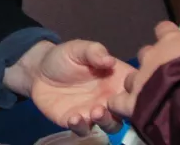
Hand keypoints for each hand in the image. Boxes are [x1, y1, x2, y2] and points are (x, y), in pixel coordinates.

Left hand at [12, 40, 134, 135]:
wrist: (39, 71)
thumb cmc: (64, 58)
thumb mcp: (78, 48)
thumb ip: (94, 52)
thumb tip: (110, 60)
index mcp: (116, 79)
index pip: (136, 88)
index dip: (140, 90)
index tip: (137, 90)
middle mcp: (109, 98)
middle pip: (127, 111)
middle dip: (123, 111)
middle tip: (110, 103)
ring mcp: (94, 112)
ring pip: (110, 125)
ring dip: (105, 121)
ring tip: (94, 112)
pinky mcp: (77, 122)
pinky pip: (83, 130)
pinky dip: (81, 127)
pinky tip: (74, 118)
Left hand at [108, 3, 179, 119]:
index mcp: (172, 42)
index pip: (164, 30)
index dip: (167, 37)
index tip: (173, 44)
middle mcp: (152, 56)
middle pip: (146, 54)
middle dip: (153, 64)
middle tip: (167, 76)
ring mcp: (141, 79)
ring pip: (132, 78)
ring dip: (140, 85)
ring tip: (153, 98)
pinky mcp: (133, 102)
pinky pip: (119, 101)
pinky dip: (122, 105)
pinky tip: (130, 110)